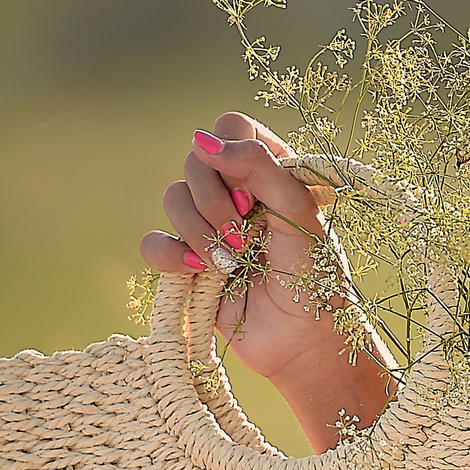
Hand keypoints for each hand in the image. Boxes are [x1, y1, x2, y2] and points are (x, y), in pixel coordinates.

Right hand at [139, 109, 395, 446]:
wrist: (304, 342)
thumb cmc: (316, 277)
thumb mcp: (298, 213)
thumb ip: (258, 166)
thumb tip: (202, 138)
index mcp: (268, 171)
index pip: (230, 127)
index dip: (234, 154)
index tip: (256, 194)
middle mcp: (235, 192)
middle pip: (194, 160)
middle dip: (216, 201)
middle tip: (248, 236)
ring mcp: (208, 226)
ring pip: (171, 197)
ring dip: (199, 231)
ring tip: (232, 263)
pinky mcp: (186, 263)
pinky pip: (152, 243)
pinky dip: (171, 255)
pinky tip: (199, 271)